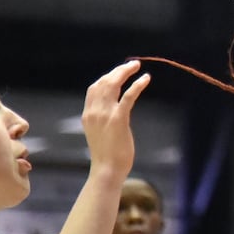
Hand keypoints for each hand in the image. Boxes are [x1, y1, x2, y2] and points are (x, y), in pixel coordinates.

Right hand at [82, 60, 151, 178]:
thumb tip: (116, 110)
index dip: (107, 77)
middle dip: (117, 71)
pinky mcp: (118, 119)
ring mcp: (105, 115)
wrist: (107, 169)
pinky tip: (145, 79)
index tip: (118, 73)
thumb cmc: (107, 154)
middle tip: (131, 65)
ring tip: (137, 66)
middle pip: (103, 83)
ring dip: (125, 72)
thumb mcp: (100, 133)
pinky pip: (128, 96)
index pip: (94, 89)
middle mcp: (93, 112)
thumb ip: (103, 119)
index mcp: (88, 115)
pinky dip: (137, 85)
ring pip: (113, 85)